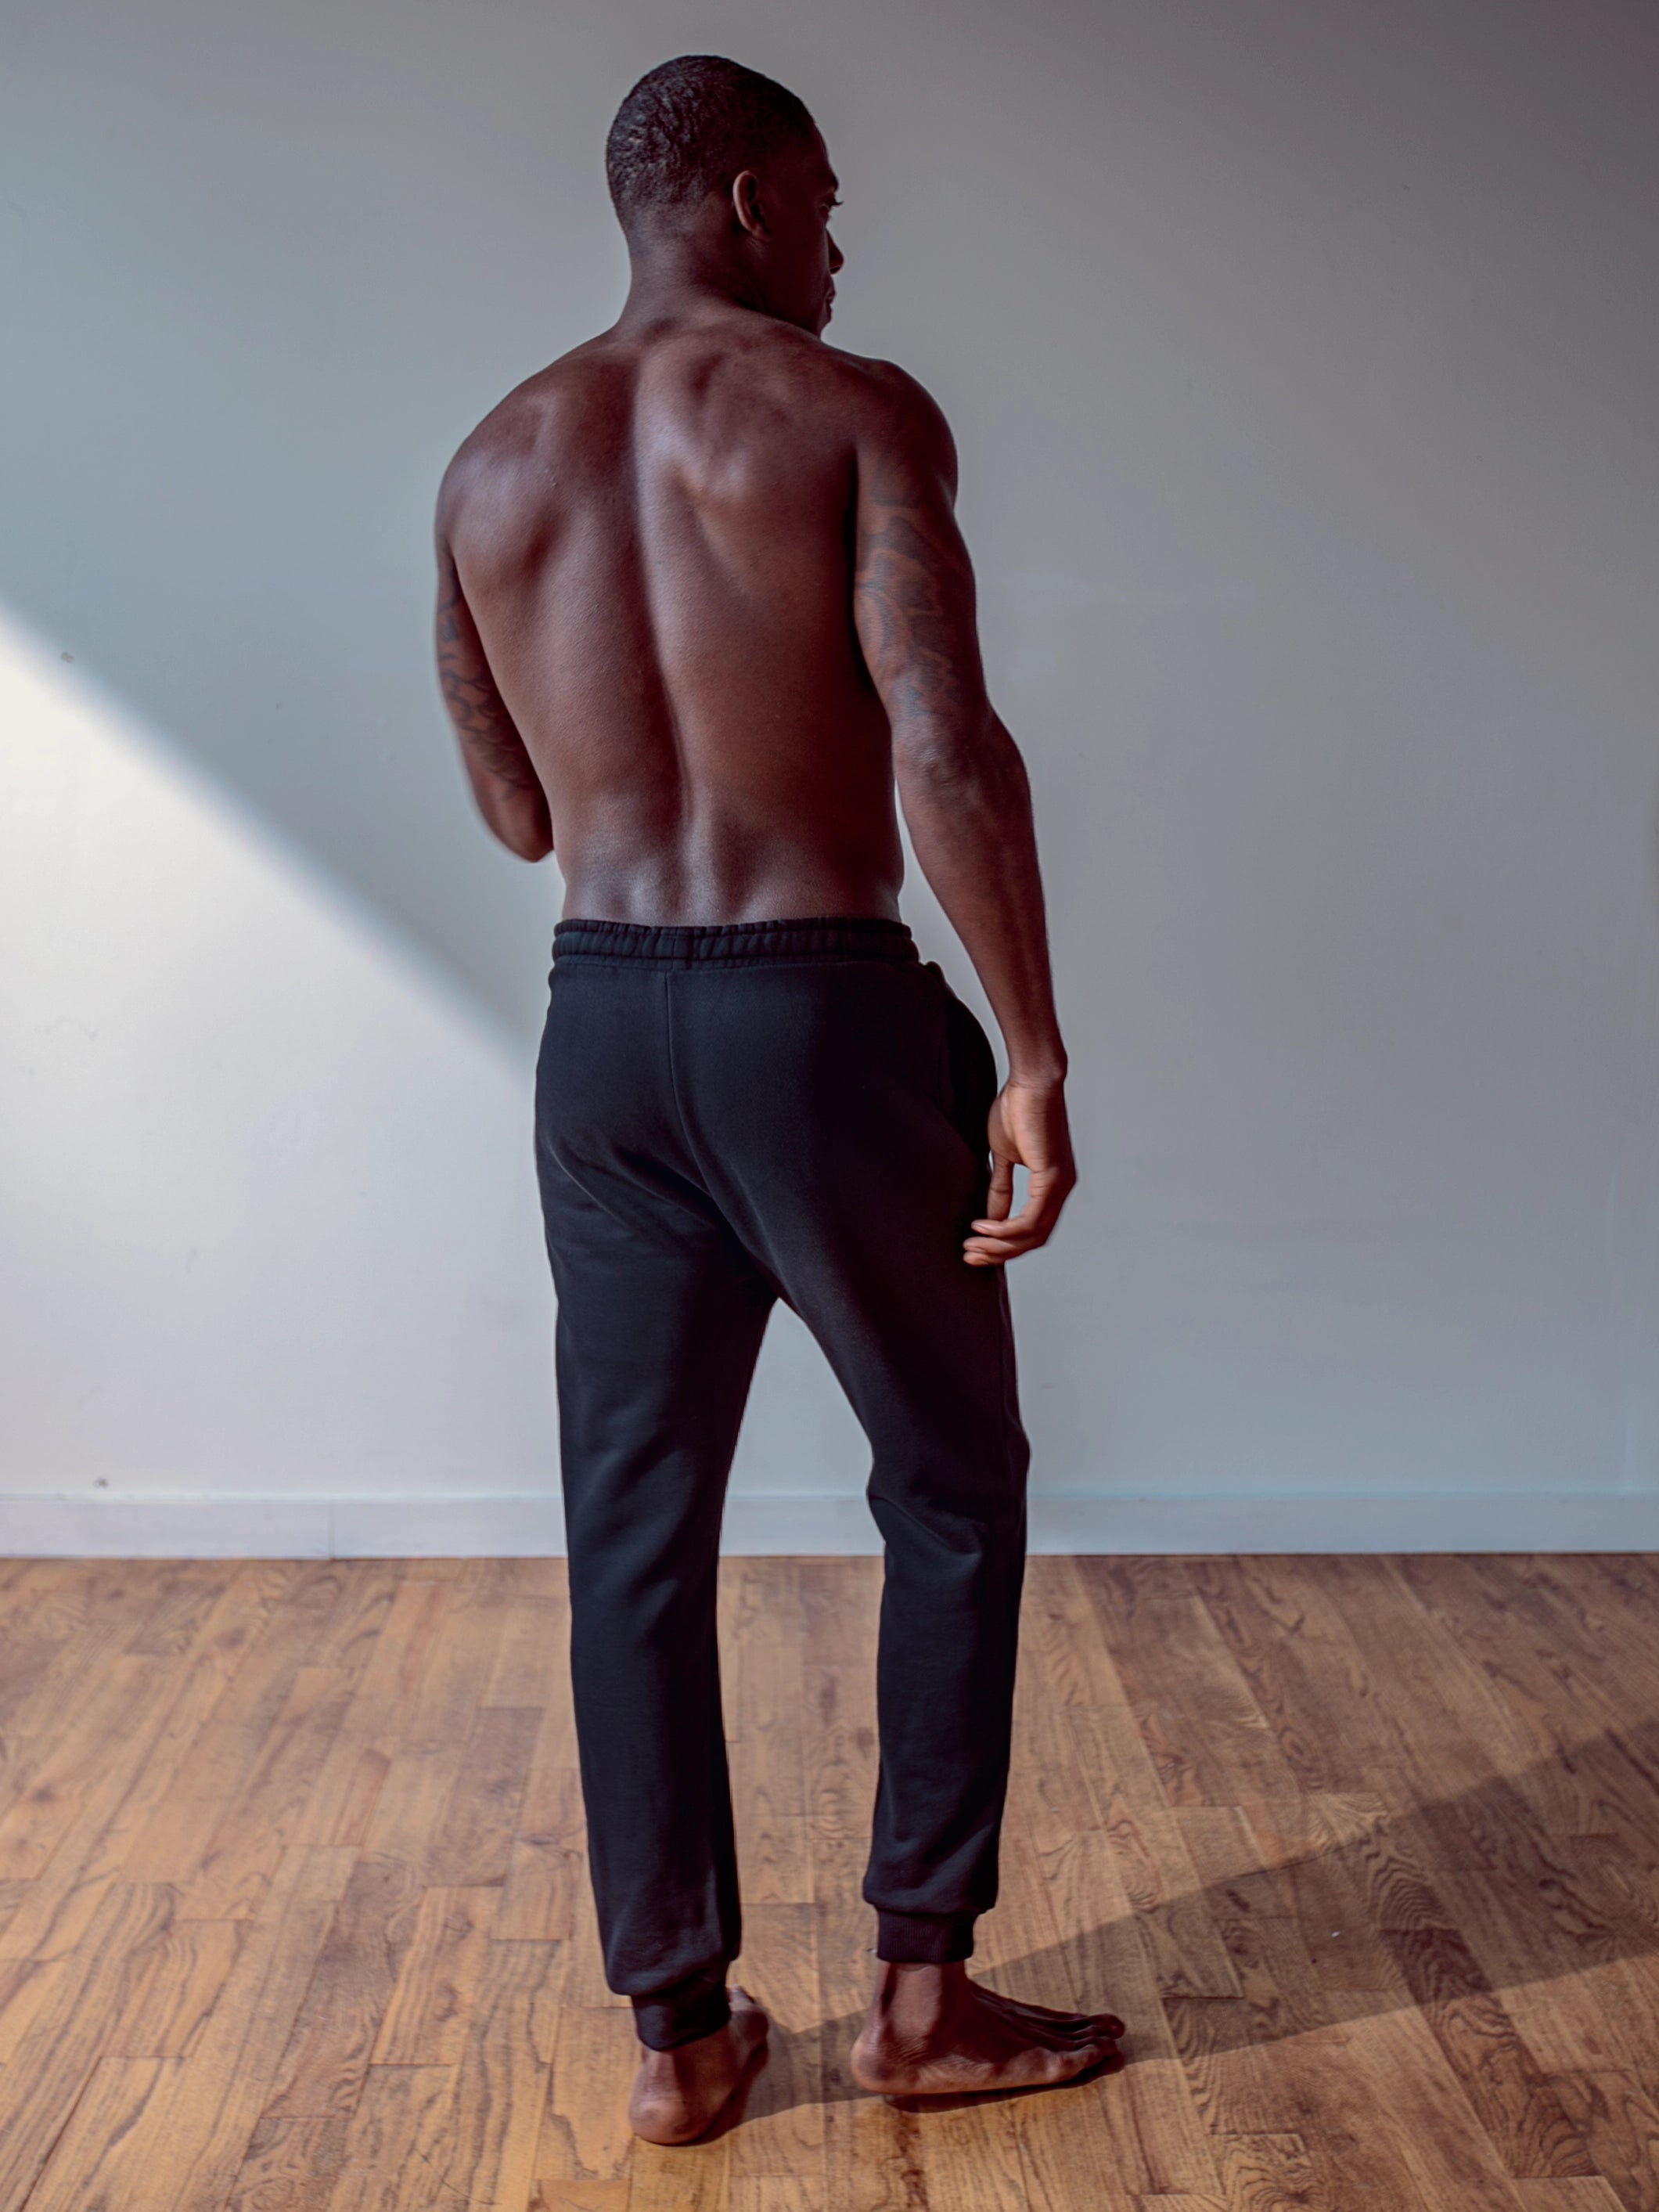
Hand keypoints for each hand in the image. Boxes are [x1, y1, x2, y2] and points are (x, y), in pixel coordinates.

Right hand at [963, 1077, 1075, 1265]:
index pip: (1031, 1229)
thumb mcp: (1004, 1157)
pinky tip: (981, 1226)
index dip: (1004, 1244)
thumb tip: (990, 1217)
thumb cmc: (1017, 1110)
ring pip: (1032, 1236)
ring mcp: (1060, 1186)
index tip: (974, 1248)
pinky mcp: (1053, 1179)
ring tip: (971, 1246)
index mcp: (1052, 1185)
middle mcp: (1062, 1190)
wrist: (1031, 1082)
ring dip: (999, 1246)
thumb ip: (1000, 1188)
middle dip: (999, 1253)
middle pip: (1033, 1240)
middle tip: (969, 1256)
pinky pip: (1030, 1220)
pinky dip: (1004, 1228)